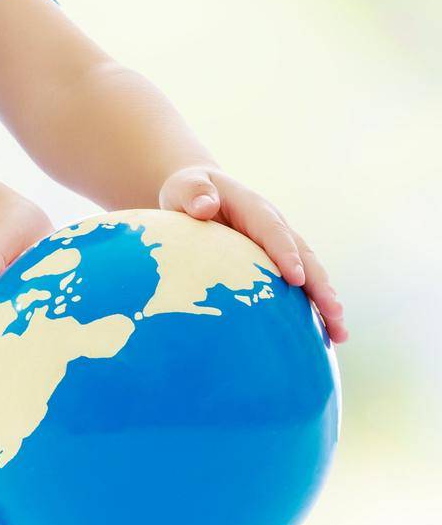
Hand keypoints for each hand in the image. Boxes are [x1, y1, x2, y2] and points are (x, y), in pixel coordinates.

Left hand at [160, 165, 347, 344]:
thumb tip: (204, 206)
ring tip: (339, 335)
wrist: (199, 195)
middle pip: (304, 257)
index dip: (286, 253)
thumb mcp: (186, 186)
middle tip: (334, 314)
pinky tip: (323, 337)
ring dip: (325, 303)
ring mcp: (279, 248)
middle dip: (320, 286)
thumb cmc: (189, 192)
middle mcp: (276, 229)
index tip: (296, 278)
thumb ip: (194, 193)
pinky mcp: (276, 264)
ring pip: (309, 275)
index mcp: (256, 209)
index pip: (274, 231)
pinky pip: (298, 287)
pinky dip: (311, 309)